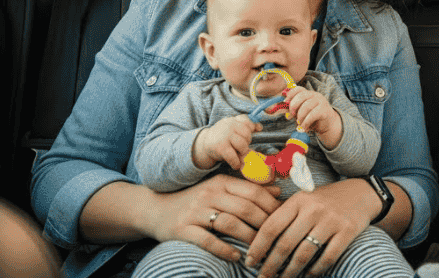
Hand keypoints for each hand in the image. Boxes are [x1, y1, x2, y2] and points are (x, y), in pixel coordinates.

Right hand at [145, 174, 280, 262]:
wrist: (155, 209)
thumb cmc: (194, 200)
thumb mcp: (220, 189)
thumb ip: (247, 189)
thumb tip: (277, 190)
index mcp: (221, 182)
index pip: (253, 192)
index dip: (271, 206)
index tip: (284, 219)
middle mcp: (209, 194)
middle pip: (245, 208)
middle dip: (264, 224)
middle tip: (275, 237)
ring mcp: (195, 211)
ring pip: (229, 223)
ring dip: (247, 237)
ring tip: (258, 249)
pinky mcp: (182, 229)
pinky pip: (207, 240)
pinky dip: (223, 248)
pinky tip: (235, 256)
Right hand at [194, 114, 260, 169]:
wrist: (205, 144)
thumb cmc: (224, 137)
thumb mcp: (233, 128)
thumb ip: (246, 126)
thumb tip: (260, 127)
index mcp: (233, 120)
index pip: (247, 121)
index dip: (252, 128)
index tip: (252, 133)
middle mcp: (229, 125)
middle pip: (247, 134)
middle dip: (247, 142)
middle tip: (242, 147)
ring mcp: (224, 136)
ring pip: (242, 145)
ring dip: (243, 152)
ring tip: (239, 154)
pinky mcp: (220, 148)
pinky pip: (234, 157)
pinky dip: (236, 163)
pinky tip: (235, 164)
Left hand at [245, 178, 376, 277]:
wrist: (360, 193)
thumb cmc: (325, 200)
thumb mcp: (303, 200)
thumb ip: (284, 215)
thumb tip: (258, 242)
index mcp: (298, 200)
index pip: (271, 226)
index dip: (258, 247)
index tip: (250, 262)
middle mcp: (313, 209)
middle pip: (285, 243)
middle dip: (271, 264)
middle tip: (263, 276)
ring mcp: (331, 220)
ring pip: (304, 253)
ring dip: (290, 271)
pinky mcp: (347, 231)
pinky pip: (328, 257)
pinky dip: (316, 269)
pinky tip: (308, 274)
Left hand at [286, 86, 343, 148]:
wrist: (327, 125)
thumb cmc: (312, 118)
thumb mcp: (300, 113)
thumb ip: (292, 109)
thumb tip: (281, 108)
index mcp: (308, 94)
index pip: (298, 89)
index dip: (290, 94)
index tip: (285, 102)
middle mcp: (315, 95)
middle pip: (302, 96)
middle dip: (293, 106)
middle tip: (290, 116)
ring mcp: (321, 102)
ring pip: (306, 106)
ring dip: (300, 116)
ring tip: (299, 124)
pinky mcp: (324, 110)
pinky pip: (312, 115)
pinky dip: (306, 122)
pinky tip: (304, 127)